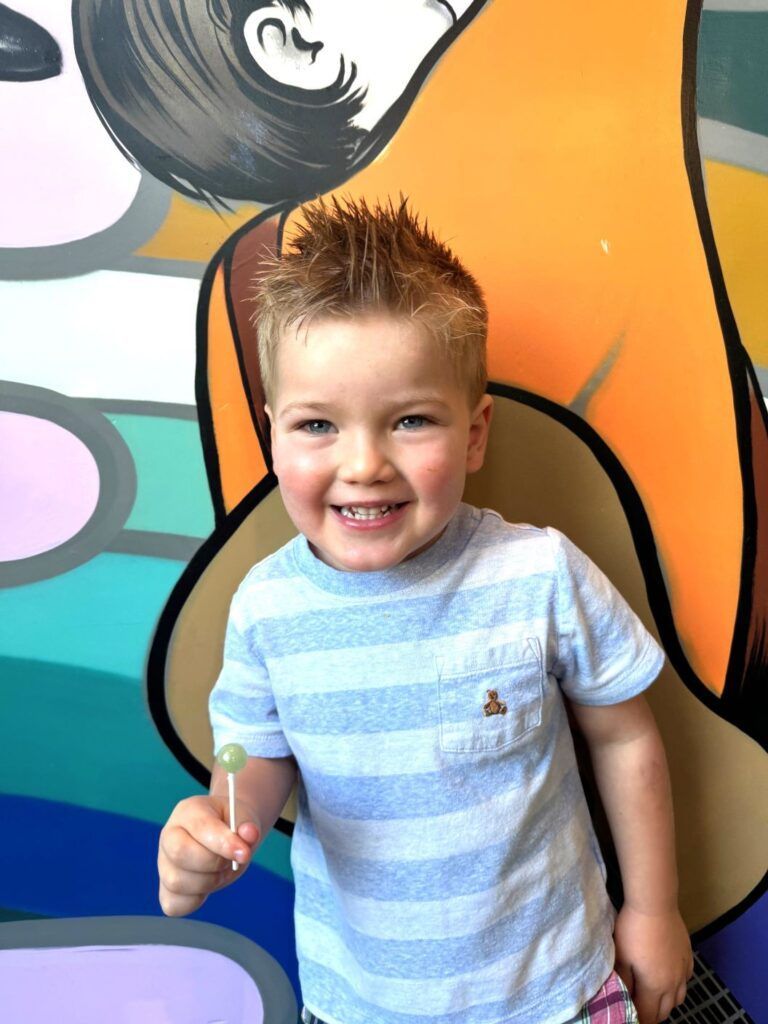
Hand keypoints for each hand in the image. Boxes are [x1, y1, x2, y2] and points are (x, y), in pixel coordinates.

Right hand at [157, 795, 259, 915]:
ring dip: (209, 882)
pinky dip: (195, 901)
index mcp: (188, 811)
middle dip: (213, 863)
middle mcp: (169, 836)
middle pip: (180, 854)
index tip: (244, 853)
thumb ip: (247, 825)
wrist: (226, 835)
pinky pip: (174, 905)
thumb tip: (250, 835)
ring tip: (222, 870)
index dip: (223, 843)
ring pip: (176, 883)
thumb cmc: (232, 825)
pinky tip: (208, 884)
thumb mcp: (244, 818)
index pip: (200, 827)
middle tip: (231, 862)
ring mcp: (164, 863)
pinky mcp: (166, 889)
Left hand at [614, 905, 692, 1023]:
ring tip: (654, 997)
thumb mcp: (621, 957)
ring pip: (678, 999)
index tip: (632, 1017)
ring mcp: (683, 970)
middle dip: (652, 1015)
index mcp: (654, 987)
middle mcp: (672, 984)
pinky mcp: (688, 957)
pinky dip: (677, 986)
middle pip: (665, 1011)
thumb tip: (625, 998)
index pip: (648, 1015)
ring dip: (666, 1003)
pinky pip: (685, 981)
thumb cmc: (633, 930)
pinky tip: (668, 978)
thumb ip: (624, 981)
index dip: (639, 1020)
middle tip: (640, 1009)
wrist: (655, 905)